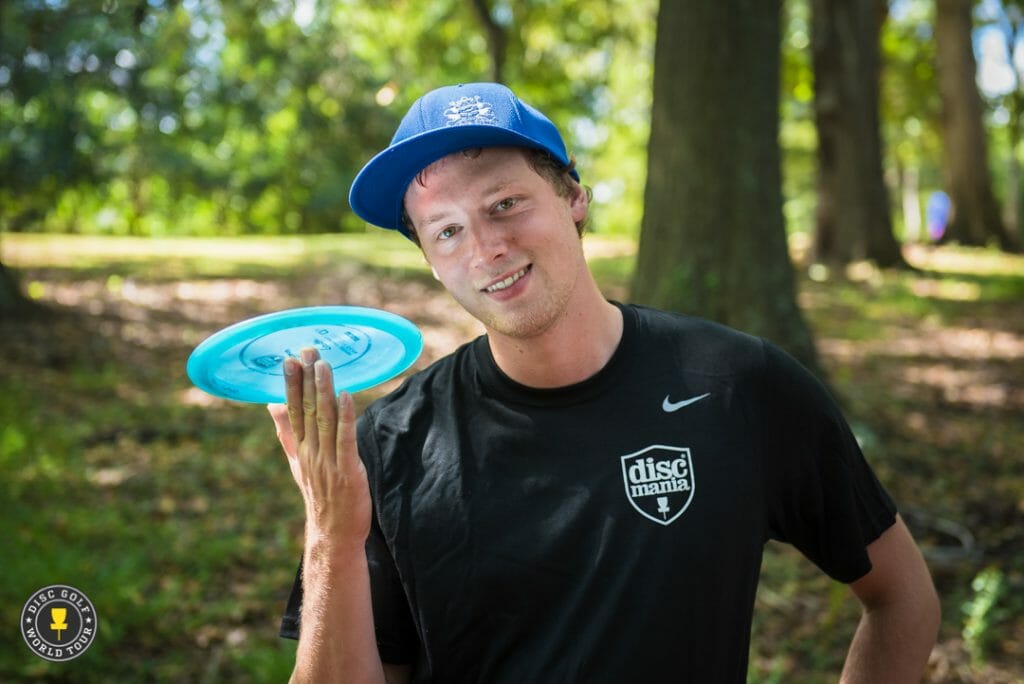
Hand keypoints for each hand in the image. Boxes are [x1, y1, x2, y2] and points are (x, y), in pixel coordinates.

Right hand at [268, 347, 371, 549]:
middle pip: (306, 410)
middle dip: (306, 379)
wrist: (334, 533)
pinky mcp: (348, 471)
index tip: (289, 358)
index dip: (291, 384)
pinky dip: (345, 417)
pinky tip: (346, 395)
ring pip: (324, 420)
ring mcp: (328, 462)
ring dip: (323, 391)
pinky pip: (345, 440)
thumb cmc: (320, 495)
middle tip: (306, 350)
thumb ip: (286, 433)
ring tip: (324, 364)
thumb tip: (272, 405)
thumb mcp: (298, 462)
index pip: (293, 410)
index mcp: (300, 449)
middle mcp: (311, 453)